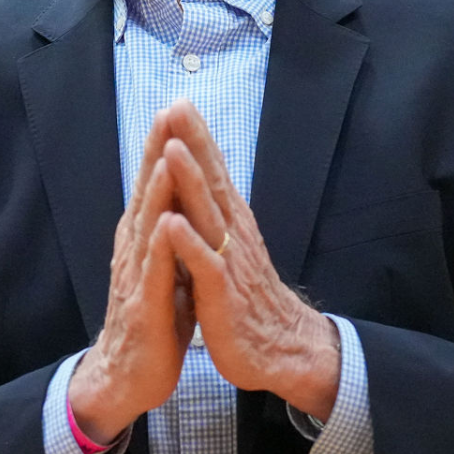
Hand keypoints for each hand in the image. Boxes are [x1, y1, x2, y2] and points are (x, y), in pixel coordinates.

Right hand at [66, 108, 192, 444]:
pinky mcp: (145, 306)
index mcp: (144, 240)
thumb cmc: (153, 320)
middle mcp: (135, 250)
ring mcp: (137, 276)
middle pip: (147, 193)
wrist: (129, 376)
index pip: (155, 186)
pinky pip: (154, 270)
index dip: (164, 148)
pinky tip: (166, 222)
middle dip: (157, 152)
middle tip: (167, 111)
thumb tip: (183, 202)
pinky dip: (161, 244)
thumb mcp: (165, 269)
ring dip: (157, 188)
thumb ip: (171, 236)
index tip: (176, 110)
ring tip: (167, 151)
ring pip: (148, 224)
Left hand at [161, 100, 340, 420]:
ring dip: (191, 181)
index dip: (196, 138)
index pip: (213, 173)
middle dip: (193, 143)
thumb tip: (201, 184)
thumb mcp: (230, 251)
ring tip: (172, 149)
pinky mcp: (224, 295)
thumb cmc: (248, 301)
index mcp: (232, 225)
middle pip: (212, 181)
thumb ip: (216, 218)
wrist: (281, 350)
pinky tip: (172, 224)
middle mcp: (234, 235)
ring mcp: (230, 263)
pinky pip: (206, 266)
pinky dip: (188, 244)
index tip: (179, 103)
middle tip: (178, 107)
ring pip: (209, 216)